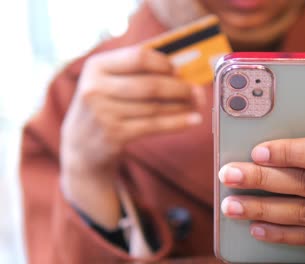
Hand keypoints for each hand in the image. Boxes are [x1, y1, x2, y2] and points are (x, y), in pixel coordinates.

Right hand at [61, 44, 204, 228]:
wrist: (80, 146)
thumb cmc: (104, 107)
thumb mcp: (107, 83)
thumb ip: (135, 72)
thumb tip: (181, 70)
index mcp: (96, 66)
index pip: (139, 57)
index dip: (165, 64)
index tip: (180, 71)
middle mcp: (95, 88)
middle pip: (151, 85)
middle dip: (180, 88)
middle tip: (197, 91)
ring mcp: (103, 113)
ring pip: (155, 107)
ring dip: (182, 105)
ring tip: (197, 105)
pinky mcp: (114, 134)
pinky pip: (154, 125)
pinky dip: (178, 122)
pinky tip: (194, 120)